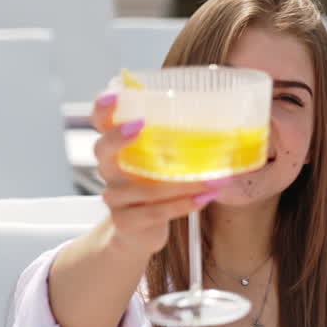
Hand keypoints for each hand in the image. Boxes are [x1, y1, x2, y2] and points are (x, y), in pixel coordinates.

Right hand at [91, 90, 224, 257]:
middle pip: (102, 150)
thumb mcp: (161, 161)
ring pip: (141, 188)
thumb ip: (176, 143)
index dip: (102, 109)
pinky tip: (205, 198)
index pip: (100, 123)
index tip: (114, 95)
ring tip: (212, 180)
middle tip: (139, 125)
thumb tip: (225, 121)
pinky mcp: (125, 222)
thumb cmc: (155, 187)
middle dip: (117, 137)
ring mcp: (114, 198)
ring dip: (180, 184)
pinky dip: (182, 205)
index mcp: (118, 148)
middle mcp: (109, 170)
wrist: (138, 232)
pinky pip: (154, 213)